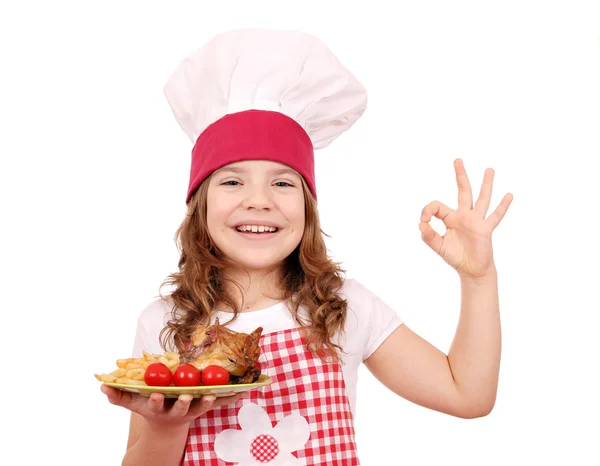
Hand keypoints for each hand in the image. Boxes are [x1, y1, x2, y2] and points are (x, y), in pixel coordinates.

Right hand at [100, 384, 241, 429]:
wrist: (167, 426)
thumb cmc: (149, 408)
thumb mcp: (133, 404)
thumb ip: (118, 396)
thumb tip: (102, 387)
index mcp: (159, 408)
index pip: (156, 403)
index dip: (156, 399)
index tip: (156, 393)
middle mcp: (176, 410)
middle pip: (181, 407)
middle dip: (184, 402)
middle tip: (188, 394)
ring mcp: (192, 410)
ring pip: (201, 407)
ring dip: (209, 401)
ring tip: (216, 394)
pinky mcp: (204, 407)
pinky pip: (218, 403)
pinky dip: (229, 399)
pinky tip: (241, 392)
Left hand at [419, 159, 512, 279]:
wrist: (471, 270)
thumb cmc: (455, 257)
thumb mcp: (438, 246)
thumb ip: (429, 236)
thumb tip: (421, 224)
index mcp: (450, 218)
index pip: (437, 206)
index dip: (428, 210)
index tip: (424, 220)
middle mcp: (464, 215)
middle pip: (463, 191)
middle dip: (460, 175)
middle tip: (457, 160)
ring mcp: (476, 221)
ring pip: (482, 198)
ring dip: (486, 184)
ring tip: (489, 169)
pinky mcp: (486, 229)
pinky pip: (495, 216)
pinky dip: (502, 206)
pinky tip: (509, 195)